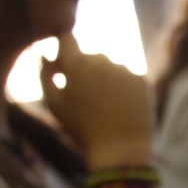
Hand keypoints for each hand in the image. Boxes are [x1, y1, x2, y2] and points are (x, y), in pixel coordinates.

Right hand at [39, 35, 154, 170]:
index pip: (67, 37)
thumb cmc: (81, 128)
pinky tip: (119, 107)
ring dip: (105, 78)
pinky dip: (123, 87)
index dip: (64, 45)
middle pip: (90, 55)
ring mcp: (124, 68)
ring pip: (110, 67)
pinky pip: (128, 77)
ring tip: (103, 105)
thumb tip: (45, 54)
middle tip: (82, 92)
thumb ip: (45, 75)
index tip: (63, 59)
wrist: (120, 149)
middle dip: (84, 68)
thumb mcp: (54, 103)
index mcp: (77, 63)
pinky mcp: (142, 79)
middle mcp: (102, 60)